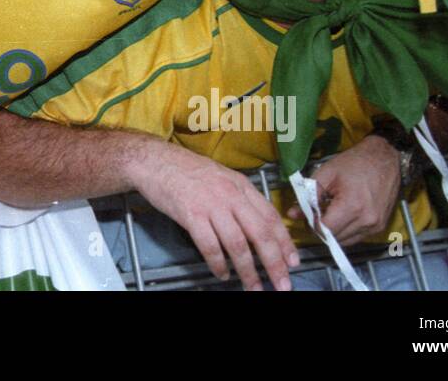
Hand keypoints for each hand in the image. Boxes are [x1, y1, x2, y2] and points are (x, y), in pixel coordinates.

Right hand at [129, 140, 298, 290]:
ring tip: (253, 287)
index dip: (284, 242)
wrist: (155, 160)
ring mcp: (211, 205)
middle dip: (274, 263)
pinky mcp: (191, 215)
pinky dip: (218, 264)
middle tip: (282, 284)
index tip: (293, 261)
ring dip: (248, 271)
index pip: (270, 216)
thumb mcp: (221, 176)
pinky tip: (222, 274)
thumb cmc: (186, 169)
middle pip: (260, 234)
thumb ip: (239, 197)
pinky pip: (210, 246)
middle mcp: (230, 195)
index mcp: (240, 185)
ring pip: (238, 244)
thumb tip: (256, 223)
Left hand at [288, 135, 400, 245]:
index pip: (324, 229)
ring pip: (345, 241)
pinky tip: (342, 216)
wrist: (385, 158)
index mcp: (352, 206)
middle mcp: (366, 221)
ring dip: (333, 232)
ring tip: (330, 212)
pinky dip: (346, 231)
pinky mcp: (380, 227)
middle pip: (334, 238)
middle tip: (316, 213)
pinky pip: (357, 237)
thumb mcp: (327, 173)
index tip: (308, 213)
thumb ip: (308, 195)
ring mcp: (375, 226)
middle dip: (321, 228)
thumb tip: (293, 214)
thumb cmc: (356, 162)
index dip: (312, 223)